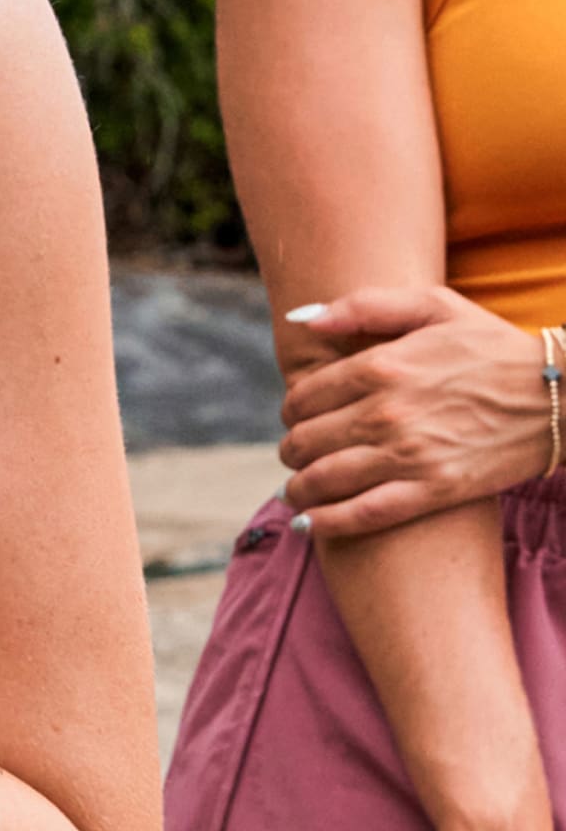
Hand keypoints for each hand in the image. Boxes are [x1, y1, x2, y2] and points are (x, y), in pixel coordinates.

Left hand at [280, 284, 553, 538]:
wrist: (564, 394)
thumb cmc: (494, 346)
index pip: (303, 396)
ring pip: (324, 479)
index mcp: (380, 365)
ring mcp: (409, 454)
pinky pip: (364, 514)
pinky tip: (309, 524)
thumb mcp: (433, 305)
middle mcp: (386, 412)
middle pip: (306, 439)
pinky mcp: (435, 490)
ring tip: (295, 491)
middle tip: (297, 453)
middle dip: (293, 449)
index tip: (300, 416)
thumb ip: (363, 306)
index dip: (292, 410)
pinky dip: (328, 522)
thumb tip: (302, 320)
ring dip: (298, 488)